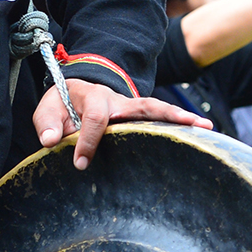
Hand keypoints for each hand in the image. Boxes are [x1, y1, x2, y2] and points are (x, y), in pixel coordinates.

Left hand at [34, 80, 211, 170]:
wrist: (77, 88)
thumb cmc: (63, 103)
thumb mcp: (47, 109)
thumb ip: (46, 122)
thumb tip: (50, 141)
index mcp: (93, 97)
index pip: (96, 118)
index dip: (88, 141)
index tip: (81, 163)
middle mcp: (118, 100)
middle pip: (143, 105)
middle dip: (163, 115)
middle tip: (187, 125)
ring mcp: (132, 107)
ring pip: (158, 109)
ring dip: (181, 117)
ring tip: (204, 127)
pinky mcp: (139, 114)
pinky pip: (161, 116)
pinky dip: (181, 123)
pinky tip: (204, 132)